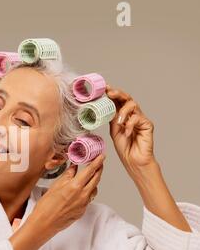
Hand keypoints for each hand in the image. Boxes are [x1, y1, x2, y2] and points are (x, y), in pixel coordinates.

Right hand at [10, 154, 104, 249]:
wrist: (44, 223)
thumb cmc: (46, 206)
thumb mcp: (55, 186)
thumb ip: (67, 176)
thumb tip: (73, 167)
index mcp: (75, 186)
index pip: (90, 171)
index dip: (97, 162)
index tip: (101, 156)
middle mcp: (82, 195)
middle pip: (96, 179)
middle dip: (99, 170)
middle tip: (99, 163)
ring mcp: (84, 204)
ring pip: (94, 189)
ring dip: (94, 181)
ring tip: (90, 176)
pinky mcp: (82, 211)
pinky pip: (89, 198)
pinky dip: (88, 191)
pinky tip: (81, 189)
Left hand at [107, 87, 190, 231]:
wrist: (134, 161)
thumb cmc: (124, 147)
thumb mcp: (113, 131)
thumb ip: (111, 119)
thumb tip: (101, 107)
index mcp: (122, 115)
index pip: (118, 100)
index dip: (111, 93)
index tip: (103, 88)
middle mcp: (132, 115)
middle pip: (127, 98)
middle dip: (117, 93)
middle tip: (109, 92)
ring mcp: (141, 119)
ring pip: (133, 105)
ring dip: (123, 111)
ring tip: (118, 121)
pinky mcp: (148, 125)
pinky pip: (139, 118)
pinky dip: (130, 124)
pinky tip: (127, 132)